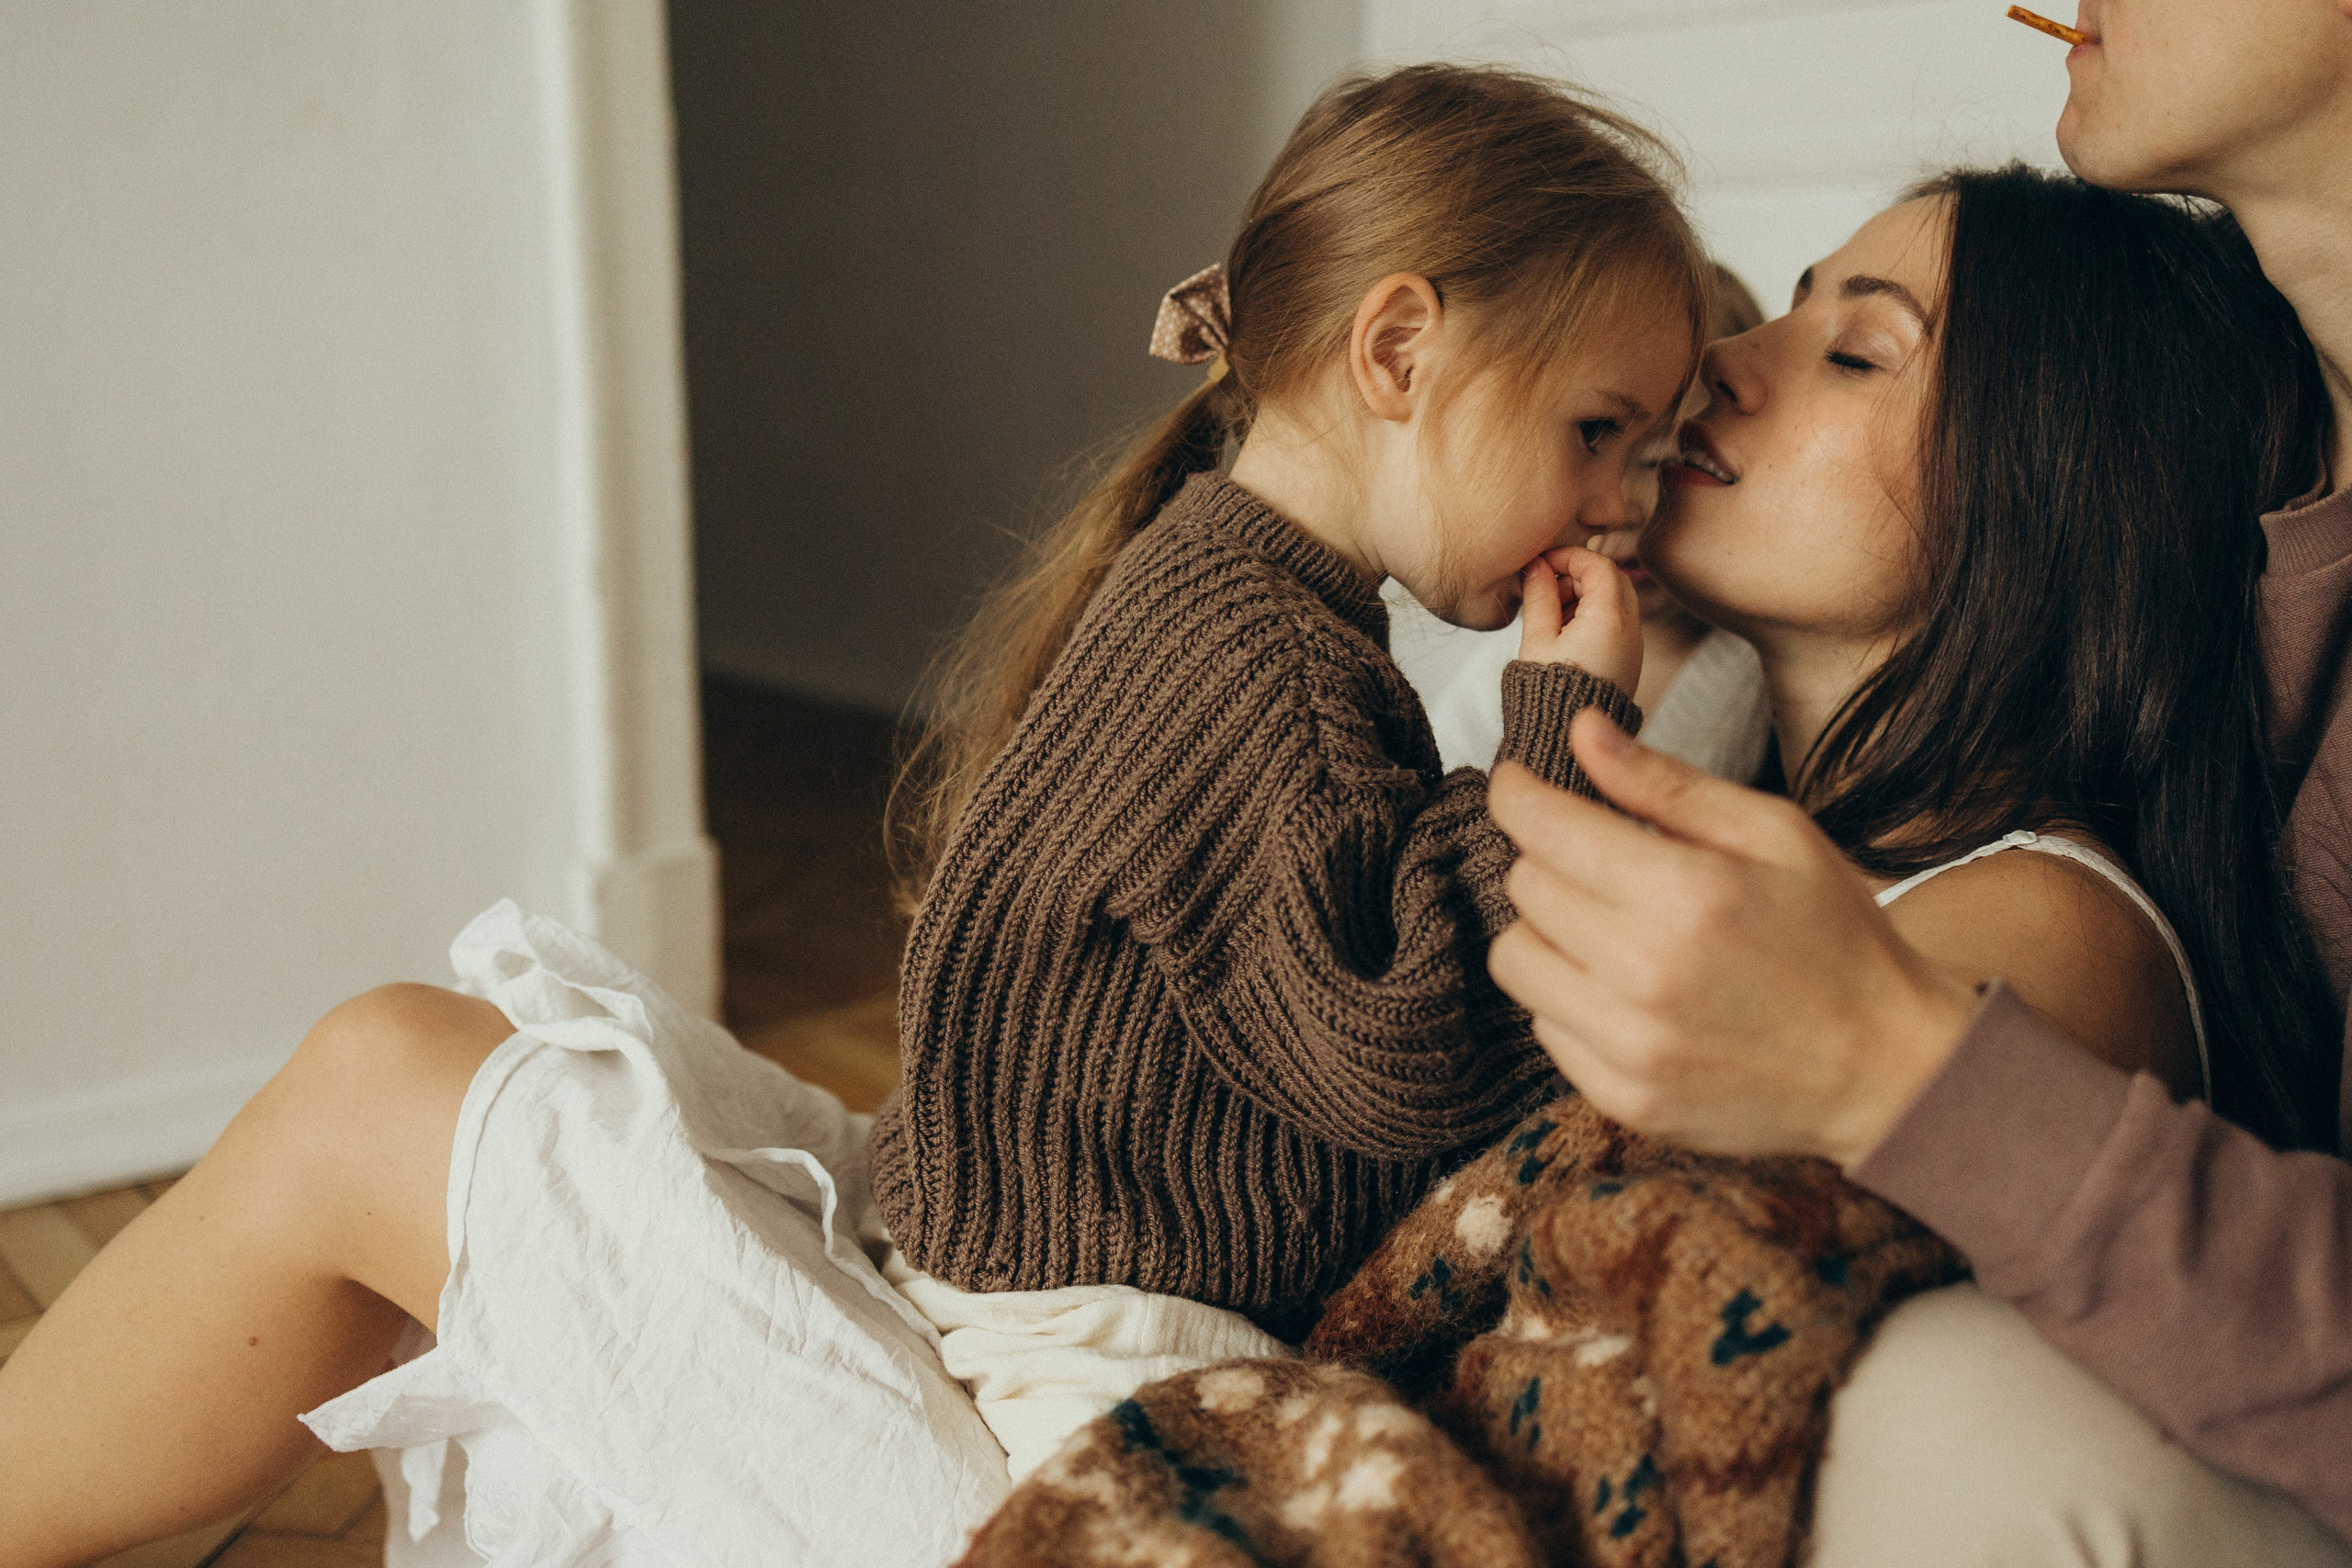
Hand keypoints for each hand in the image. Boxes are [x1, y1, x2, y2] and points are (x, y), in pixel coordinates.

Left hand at [1484, 712, 1980, 1167]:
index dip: (1518, 793)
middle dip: (1550, 857)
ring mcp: (1630, 1046)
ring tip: (1607, 926)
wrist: (1886, 1068)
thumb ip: (1665, 782)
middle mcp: (1645, 973)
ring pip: (1515, 960)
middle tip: (1599, 858)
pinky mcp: (1623, 1098)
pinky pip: (1544, 1026)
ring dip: (1546, 930)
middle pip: (1525, 888)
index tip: (1519, 783)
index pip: (1544, 829)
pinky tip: (1625, 989)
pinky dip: (1568, 997)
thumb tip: (1582, 732)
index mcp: (1686, 894)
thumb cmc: (1837, 939)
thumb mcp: (1773, 833)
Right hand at [1518, 547, 1639, 695]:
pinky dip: (1595, 616)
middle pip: (1613, 578)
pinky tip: (1565, 634)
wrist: (1566, 741)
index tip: (1543, 563)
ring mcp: (1634, 646)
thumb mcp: (1536, 640)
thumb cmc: (1548, 695)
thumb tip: (1536, 568)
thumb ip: (1538, 597)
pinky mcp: (1629, 661)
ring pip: (1617, 599)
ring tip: (1552, 615)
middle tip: (1548, 588)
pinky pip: (1618, 623)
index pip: (1598, 564)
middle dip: (1579, 575)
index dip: (1569, 557)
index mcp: (1608, 619)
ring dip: (1587, 595)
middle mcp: (1630, 630)